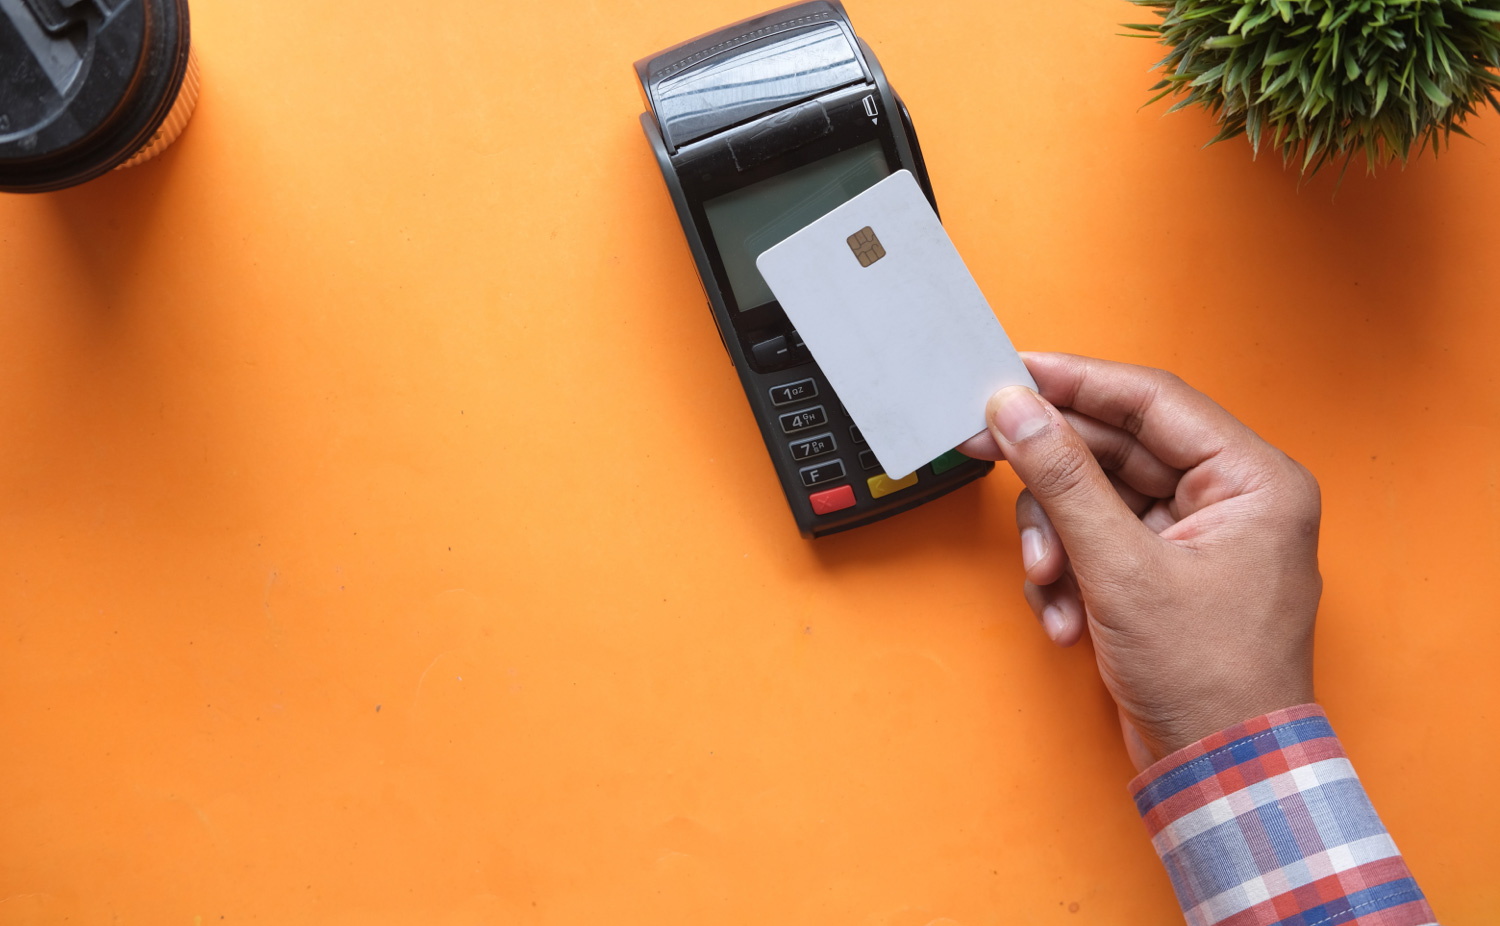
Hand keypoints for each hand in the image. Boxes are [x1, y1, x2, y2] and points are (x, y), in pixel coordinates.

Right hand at [958, 353, 1320, 768]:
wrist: (1221, 773)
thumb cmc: (1209, 679)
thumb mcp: (1122, 568)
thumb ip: (1064, 479)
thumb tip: (1017, 410)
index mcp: (1252, 480)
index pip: (1153, 400)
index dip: (1077, 381)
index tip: (1015, 372)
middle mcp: (1230, 500)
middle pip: (1117, 450)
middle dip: (1053, 476)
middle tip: (986, 451)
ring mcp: (1195, 539)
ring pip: (1097, 499)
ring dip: (1057, 539)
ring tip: (1051, 581)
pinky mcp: (1164, 575)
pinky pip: (1099, 543)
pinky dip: (1071, 574)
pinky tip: (1068, 617)